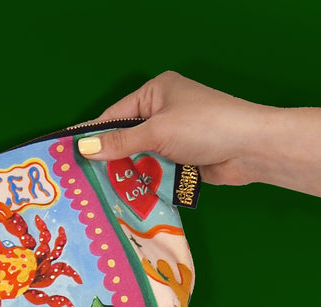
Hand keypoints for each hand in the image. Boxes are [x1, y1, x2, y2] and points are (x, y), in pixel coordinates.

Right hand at [78, 73, 320, 217]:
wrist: (250, 148)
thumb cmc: (205, 126)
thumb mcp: (157, 131)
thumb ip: (120, 142)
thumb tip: (83, 148)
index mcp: (156, 93)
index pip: (115, 115)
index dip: (93, 137)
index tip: (70, 158)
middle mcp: (163, 113)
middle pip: (125, 139)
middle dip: (110, 161)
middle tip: (82, 184)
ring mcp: (173, 138)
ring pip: (138, 159)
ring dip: (127, 176)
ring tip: (101, 196)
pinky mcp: (181, 160)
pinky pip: (154, 173)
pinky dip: (144, 184)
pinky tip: (127, 200)